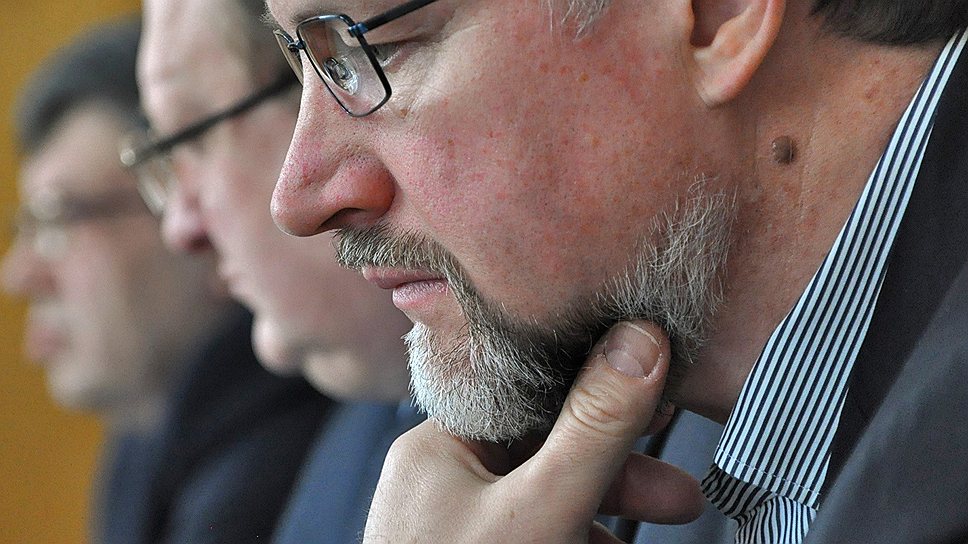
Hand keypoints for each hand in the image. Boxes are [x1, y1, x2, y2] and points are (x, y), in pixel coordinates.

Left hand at [363, 321, 704, 542]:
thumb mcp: (544, 508)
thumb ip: (593, 428)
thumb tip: (641, 338)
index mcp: (438, 448)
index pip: (528, 394)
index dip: (597, 392)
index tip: (659, 396)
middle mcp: (440, 484)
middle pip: (546, 455)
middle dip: (622, 475)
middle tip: (684, 498)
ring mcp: (455, 532)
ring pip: (548, 504)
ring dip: (611, 517)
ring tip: (668, 531)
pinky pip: (536, 538)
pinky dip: (581, 543)